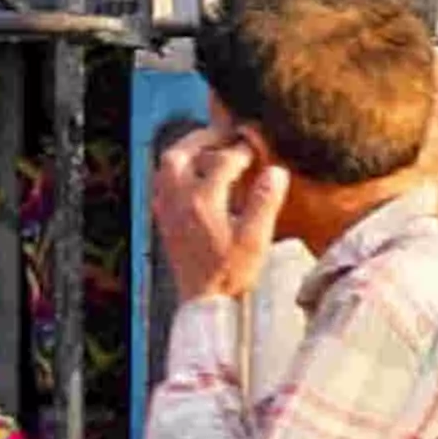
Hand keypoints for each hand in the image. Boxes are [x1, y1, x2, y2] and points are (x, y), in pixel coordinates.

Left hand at [153, 123, 285, 306]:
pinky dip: (175, 170)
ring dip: (186, 151)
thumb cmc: (232, 273)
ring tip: (207, 148)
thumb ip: (265, 202)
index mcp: (204, 201)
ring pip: (166, 166)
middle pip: (181, 153)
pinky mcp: (163, 220)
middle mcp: (179, 200)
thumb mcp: (256, 239)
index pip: (223, 161)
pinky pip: (161, 183)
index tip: (256, 145)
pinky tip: (191, 175)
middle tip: (224, 134)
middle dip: (204, 139)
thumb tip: (275, 171)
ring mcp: (167, 209)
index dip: (242, 149)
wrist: (204, 304)